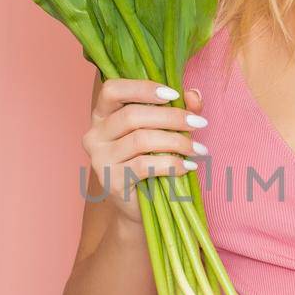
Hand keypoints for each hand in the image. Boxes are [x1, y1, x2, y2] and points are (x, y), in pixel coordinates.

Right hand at [82, 79, 206, 227]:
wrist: (140, 206)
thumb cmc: (152, 161)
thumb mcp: (165, 129)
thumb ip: (179, 108)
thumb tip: (194, 95)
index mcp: (102, 115)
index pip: (112, 90)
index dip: (142, 88)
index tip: (173, 94)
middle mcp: (95, 135)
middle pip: (132, 115)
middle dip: (171, 117)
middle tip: (199, 123)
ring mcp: (100, 159)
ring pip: (141, 140)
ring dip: (176, 142)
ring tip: (198, 149)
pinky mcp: (111, 181)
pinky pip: (145, 166)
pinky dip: (171, 164)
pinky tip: (187, 166)